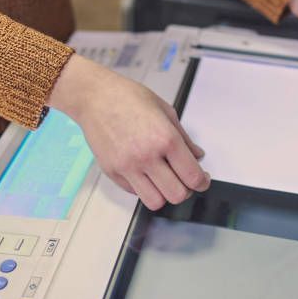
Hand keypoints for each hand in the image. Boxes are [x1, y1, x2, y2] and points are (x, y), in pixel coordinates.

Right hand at [47, 54, 209, 209]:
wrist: (95, 96)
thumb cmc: (129, 97)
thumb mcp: (165, 111)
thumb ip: (184, 138)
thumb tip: (197, 156)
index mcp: (165, 138)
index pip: (192, 176)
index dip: (203, 182)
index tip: (202, 180)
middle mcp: (146, 156)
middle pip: (177, 195)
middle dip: (186, 190)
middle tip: (184, 180)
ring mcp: (127, 167)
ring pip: (155, 202)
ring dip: (164, 194)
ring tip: (164, 180)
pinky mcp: (112, 172)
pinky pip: (134, 193)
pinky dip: (144, 187)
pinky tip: (145, 172)